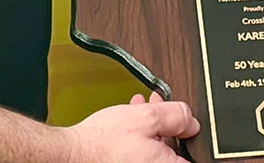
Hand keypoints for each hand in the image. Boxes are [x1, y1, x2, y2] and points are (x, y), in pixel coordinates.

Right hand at [67, 93, 197, 162]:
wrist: (73, 153)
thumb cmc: (103, 142)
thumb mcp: (146, 117)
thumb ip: (176, 116)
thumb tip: (191, 121)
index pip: (190, 156)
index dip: (187, 136)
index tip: (184, 125)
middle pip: (172, 150)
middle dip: (167, 125)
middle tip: (159, 107)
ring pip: (154, 150)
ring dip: (151, 127)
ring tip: (142, 108)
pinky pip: (140, 154)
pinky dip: (139, 137)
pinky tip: (131, 121)